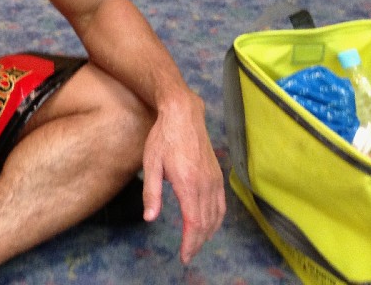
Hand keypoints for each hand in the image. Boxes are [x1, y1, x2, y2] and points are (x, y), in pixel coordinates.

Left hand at [141, 91, 225, 263]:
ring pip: (216, 215)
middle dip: (198, 242)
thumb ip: (151, 193)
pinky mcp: (217, 175)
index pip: (194, 223)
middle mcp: (205, 184)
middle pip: (206, 223)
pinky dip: (216, 219)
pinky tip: (209, 224)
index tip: (185, 256)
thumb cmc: (163, 137)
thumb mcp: (150, 164)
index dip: (191, 243)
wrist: (183, 114)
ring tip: (196, 243)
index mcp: (188, 183)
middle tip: (188, 254)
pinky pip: (221, 203)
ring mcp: (214, 179)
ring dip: (208, 233)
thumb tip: (149, 218)